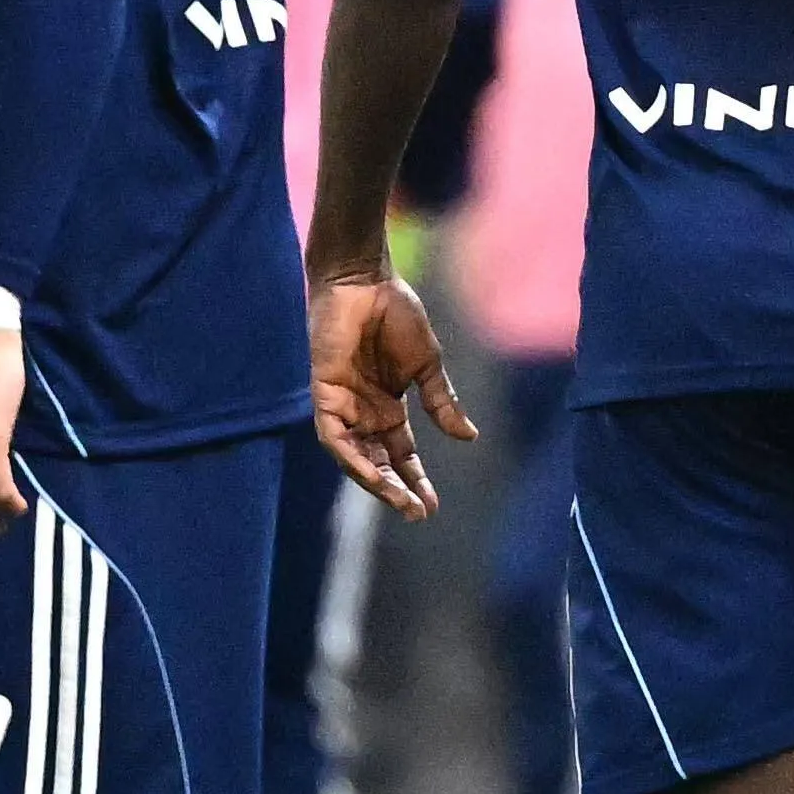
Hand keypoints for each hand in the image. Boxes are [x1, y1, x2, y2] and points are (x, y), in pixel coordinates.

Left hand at [312, 267, 476, 522]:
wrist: (367, 281)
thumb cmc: (396, 314)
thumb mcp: (427, 366)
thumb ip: (442, 403)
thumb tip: (469, 437)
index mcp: (387, 407)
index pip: (400, 454)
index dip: (415, 479)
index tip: (432, 505)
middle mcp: (363, 412)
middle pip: (378, 462)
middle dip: (396, 489)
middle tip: (418, 513)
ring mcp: (342, 405)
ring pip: (354, 457)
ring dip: (374, 481)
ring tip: (399, 501)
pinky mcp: (324, 394)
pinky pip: (333, 436)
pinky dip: (350, 457)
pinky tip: (369, 475)